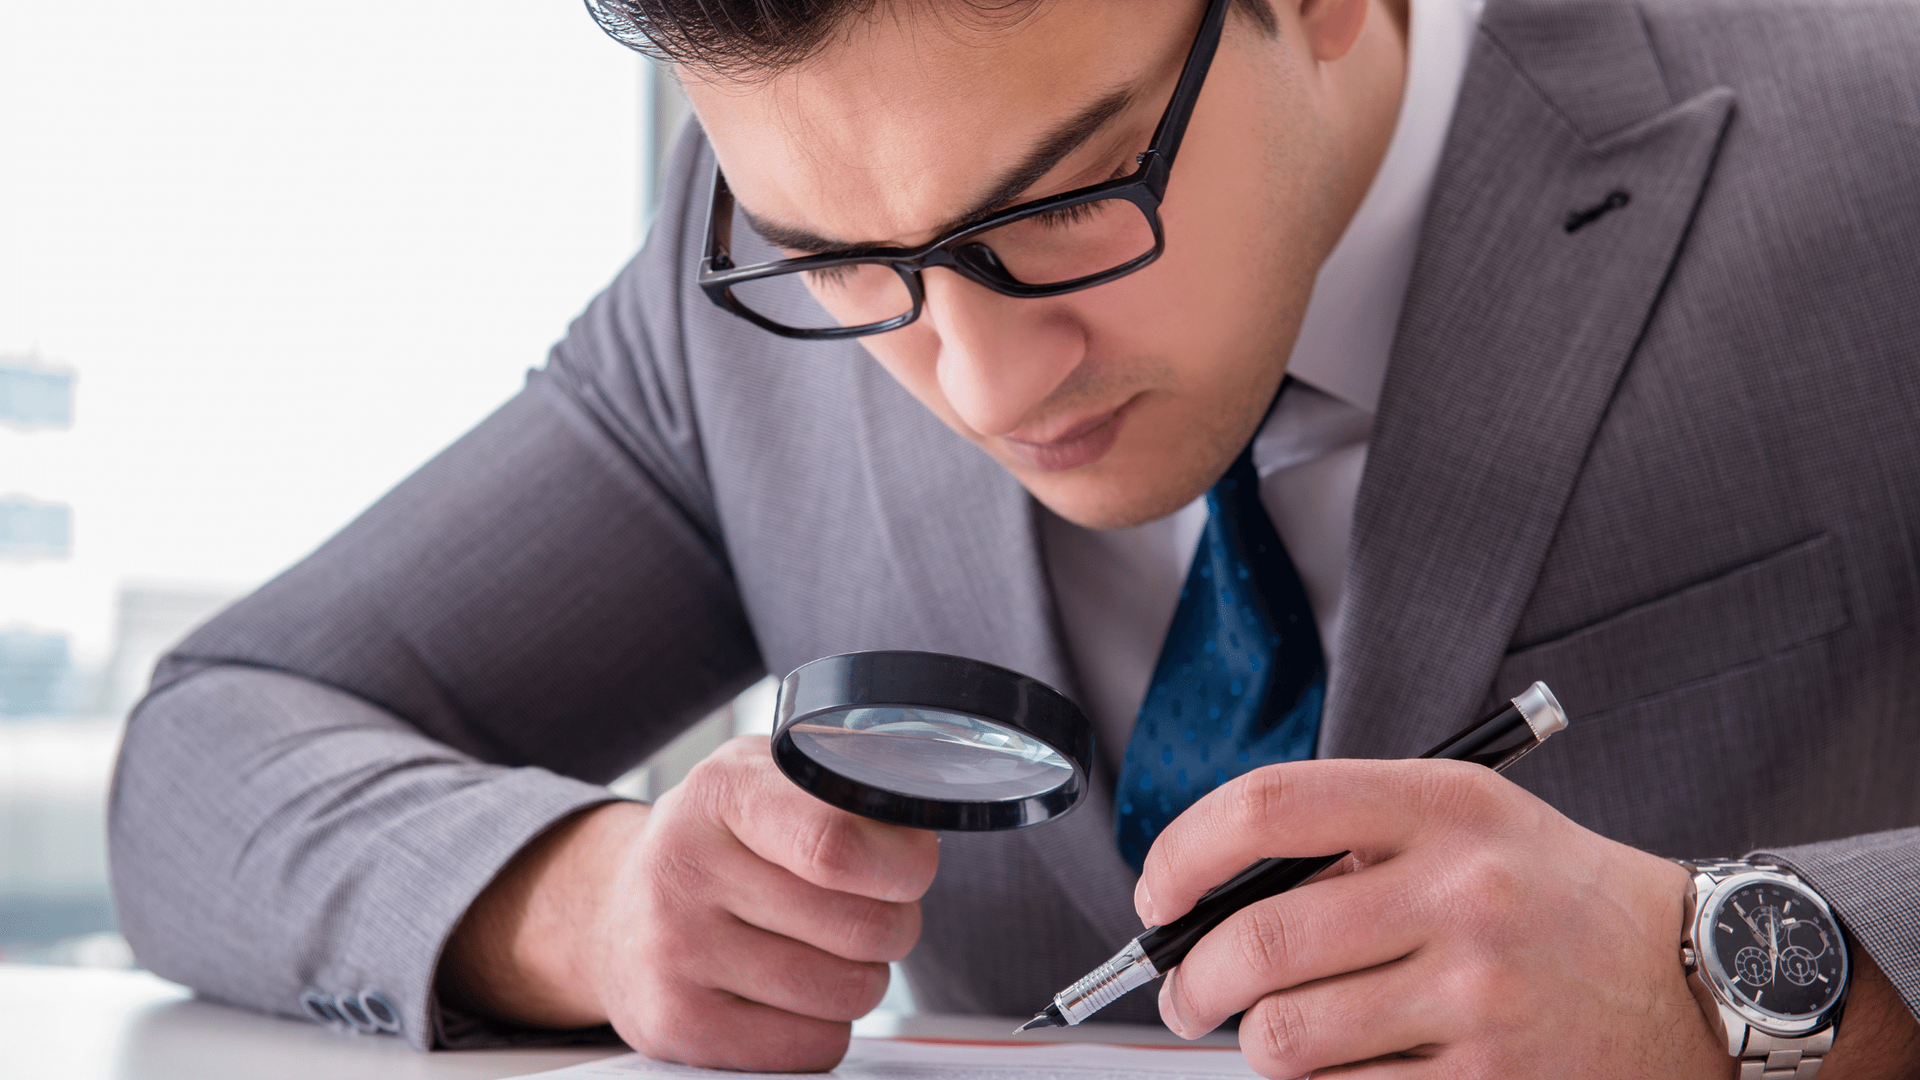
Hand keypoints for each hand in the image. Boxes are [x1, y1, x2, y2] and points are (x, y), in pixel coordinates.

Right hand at [439, 736, 937, 1070]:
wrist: (614, 909)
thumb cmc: (719, 841)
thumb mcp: (766, 779)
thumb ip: (839, 789)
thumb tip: (920, 828)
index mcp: (722, 792)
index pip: (838, 845)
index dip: (902, 866)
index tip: (912, 868)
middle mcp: (685, 868)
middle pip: (858, 927)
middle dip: (895, 925)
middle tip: (875, 912)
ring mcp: (673, 952)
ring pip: (843, 992)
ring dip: (862, 978)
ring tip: (831, 951)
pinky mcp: (674, 1025)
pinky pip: (812, 1047)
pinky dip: (826, 1026)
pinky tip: (794, 993)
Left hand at [1133, 758, 1724, 1076]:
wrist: (1696, 979)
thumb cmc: (1554, 894)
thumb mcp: (1467, 820)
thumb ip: (1347, 840)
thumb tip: (1207, 895)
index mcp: (1443, 805)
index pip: (1267, 807)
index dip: (1182, 851)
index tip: (1157, 892)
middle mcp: (1462, 892)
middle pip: (1258, 939)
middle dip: (1190, 978)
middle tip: (1184, 991)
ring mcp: (1478, 994)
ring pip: (1287, 1035)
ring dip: (1250, 1041)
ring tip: (1261, 1030)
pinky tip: (1334, 1064)